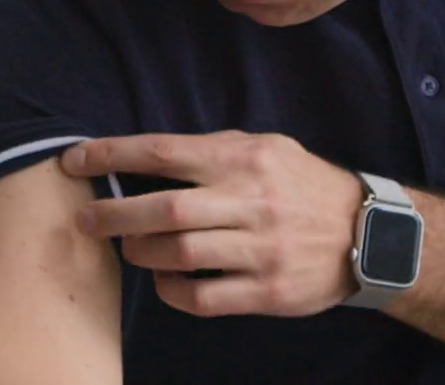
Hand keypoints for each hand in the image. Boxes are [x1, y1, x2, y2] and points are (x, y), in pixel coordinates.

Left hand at [59, 131, 365, 316]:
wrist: (369, 234)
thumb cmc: (302, 184)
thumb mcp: (265, 148)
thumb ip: (212, 150)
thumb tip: (146, 154)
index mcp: (243, 158)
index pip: (163, 151)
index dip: (112, 154)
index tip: (75, 160)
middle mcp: (250, 201)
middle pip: (164, 208)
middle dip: (114, 214)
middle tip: (85, 220)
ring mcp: (261, 249)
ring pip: (179, 254)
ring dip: (141, 252)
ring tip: (129, 249)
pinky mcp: (269, 291)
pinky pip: (204, 297)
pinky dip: (173, 292)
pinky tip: (165, 282)